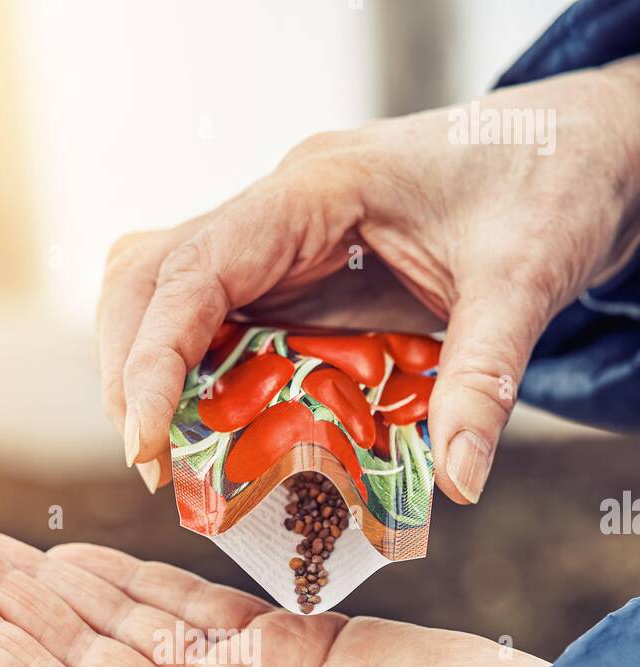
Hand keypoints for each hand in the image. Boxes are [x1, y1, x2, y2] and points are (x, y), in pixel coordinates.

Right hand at [99, 61, 639, 500]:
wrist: (574, 148)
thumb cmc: (548, 187)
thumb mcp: (526, 281)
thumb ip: (486, 378)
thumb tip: (459, 482)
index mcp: (316, 191)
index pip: (194, 268)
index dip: (152, 357)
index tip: (144, 440)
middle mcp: (278, 210)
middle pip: (148, 275)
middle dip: (129, 368)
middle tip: (152, 463)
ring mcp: (278, 239)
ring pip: (163, 291)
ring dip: (148, 371)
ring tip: (169, 456)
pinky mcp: (293, 272)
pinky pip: (212, 316)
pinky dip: (192, 374)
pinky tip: (213, 430)